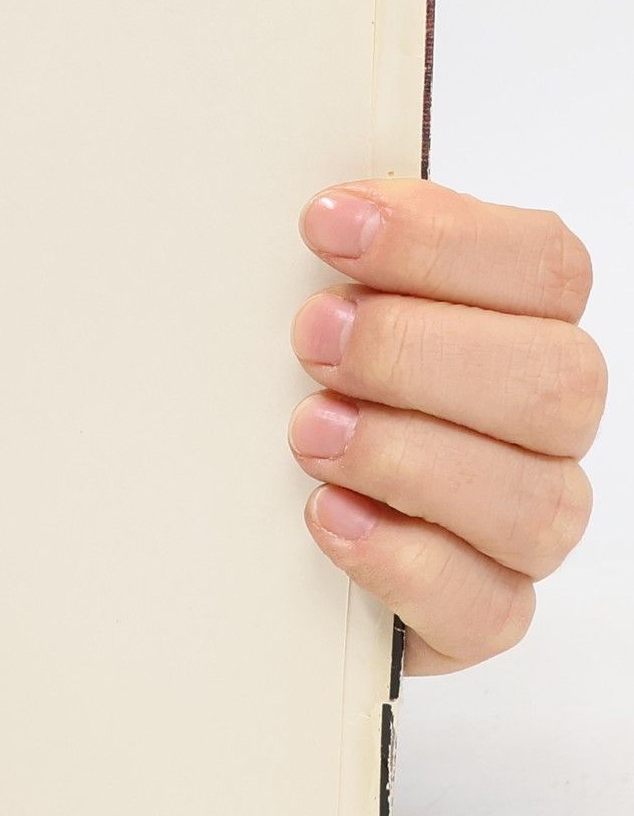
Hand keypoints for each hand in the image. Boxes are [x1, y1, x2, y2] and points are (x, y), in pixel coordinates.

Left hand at [290, 182, 605, 674]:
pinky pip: (487, 605)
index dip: (442, 241)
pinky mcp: (479, 613)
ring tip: (308, 434)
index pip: (544, 267)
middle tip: (311, 341)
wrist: (255, 528)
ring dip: (410, 458)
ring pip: (534, 500)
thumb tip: (318, 202)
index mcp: (515, 322)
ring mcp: (519, 525)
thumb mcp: (300, 299)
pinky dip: (403, 562)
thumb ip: (332, 254)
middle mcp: (538, 423)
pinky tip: (327, 519)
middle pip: (559, 381)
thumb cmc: (287, 385)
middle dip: (420, 353)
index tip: (326, 225)